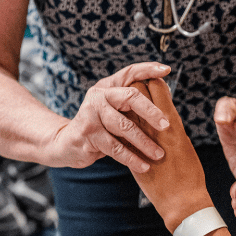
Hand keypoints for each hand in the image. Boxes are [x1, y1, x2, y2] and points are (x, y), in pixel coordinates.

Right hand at [49, 62, 171, 172]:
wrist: (68, 144)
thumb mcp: (114, 110)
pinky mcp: (87, 135)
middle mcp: (98, 96)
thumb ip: (133, 102)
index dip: (148, 69)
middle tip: (167, 126)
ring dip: (144, 143)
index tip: (167, 69)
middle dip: (151, 111)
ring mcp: (90, 114)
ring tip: (159, 154)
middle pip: (129, 97)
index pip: (130, 72)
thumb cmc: (101, 126)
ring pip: (124, 127)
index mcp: (108, 86)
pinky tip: (144, 166)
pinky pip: (115, 148)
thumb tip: (167, 93)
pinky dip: (131, 158)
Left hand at [126, 78, 211, 230]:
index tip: (152, 80)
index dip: (153, 80)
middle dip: (134, 88)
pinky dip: (121, 126)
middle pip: (136, 93)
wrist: (181, 201)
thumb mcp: (183, 141)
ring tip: (127, 107)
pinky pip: (121, 132)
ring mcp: (139, 140)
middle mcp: (153, 127)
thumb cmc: (189, 171)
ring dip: (125, 107)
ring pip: (125, 110)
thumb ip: (172, 125)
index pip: (156, 87)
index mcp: (171, 122)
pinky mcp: (131, 154)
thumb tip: (164, 113)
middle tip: (136, 91)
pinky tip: (122, 128)